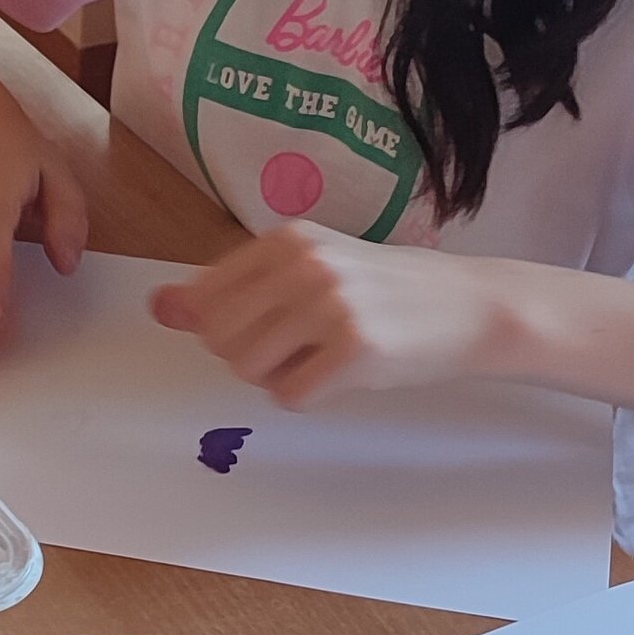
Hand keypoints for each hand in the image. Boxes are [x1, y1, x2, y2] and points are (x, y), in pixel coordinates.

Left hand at [151, 222, 511, 406]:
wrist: (473, 306)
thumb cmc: (389, 291)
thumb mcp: (311, 270)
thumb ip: (234, 288)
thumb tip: (159, 305)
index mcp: (286, 238)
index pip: (206, 299)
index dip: (231, 326)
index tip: (276, 322)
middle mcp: (304, 264)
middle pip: (219, 339)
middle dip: (252, 355)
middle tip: (305, 344)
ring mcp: (330, 304)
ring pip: (249, 370)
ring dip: (281, 376)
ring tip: (326, 355)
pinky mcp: (355, 349)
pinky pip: (291, 396)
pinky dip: (313, 395)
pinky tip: (348, 372)